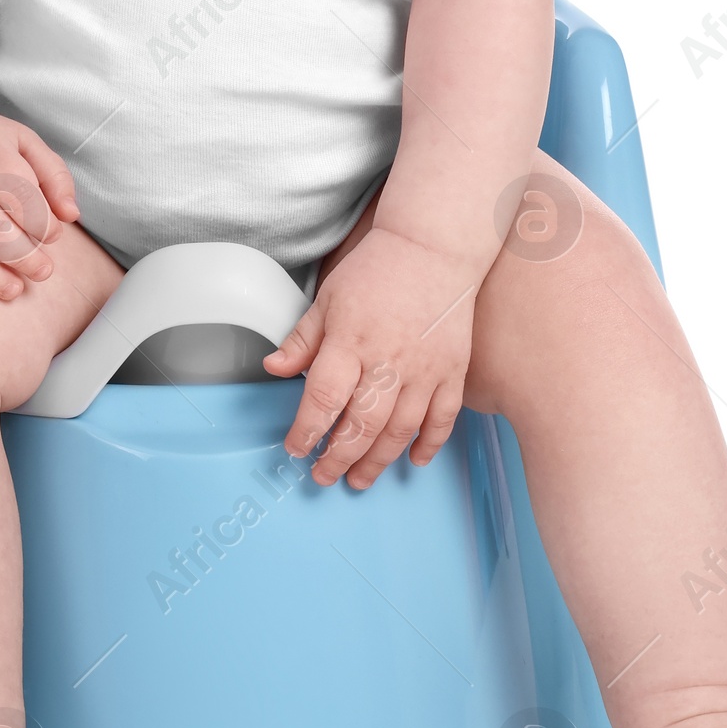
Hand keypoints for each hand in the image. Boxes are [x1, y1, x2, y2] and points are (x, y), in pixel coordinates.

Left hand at [263, 228, 479, 488]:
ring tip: (360, 480)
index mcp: (351, 340)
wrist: (433, 248)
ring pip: (401, 430)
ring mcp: (425, 369)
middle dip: (340, 458)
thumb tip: (273, 369)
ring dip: (378, 461)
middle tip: (324, 476)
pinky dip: (429, 444)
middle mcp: (389, 360)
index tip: (296, 448)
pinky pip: (443, 419)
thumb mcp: (328, 298)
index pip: (325, 398)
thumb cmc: (377, 270)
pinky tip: (413, 461)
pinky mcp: (452, 371)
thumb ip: (303, 340)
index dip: (307, 430)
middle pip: (363, 424)